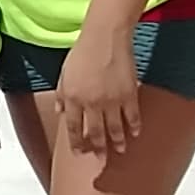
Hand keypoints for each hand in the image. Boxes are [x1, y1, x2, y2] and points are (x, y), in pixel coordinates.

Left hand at [54, 24, 144, 161]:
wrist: (104, 37)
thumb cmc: (82, 52)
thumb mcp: (64, 74)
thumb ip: (61, 95)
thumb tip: (59, 112)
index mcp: (73, 98)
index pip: (74, 128)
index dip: (77, 142)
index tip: (79, 152)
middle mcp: (91, 103)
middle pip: (95, 132)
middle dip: (98, 147)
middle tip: (101, 157)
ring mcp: (111, 100)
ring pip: (115, 128)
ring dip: (117, 142)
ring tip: (120, 150)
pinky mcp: (128, 94)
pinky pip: (132, 116)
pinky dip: (134, 127)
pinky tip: (134, 133)